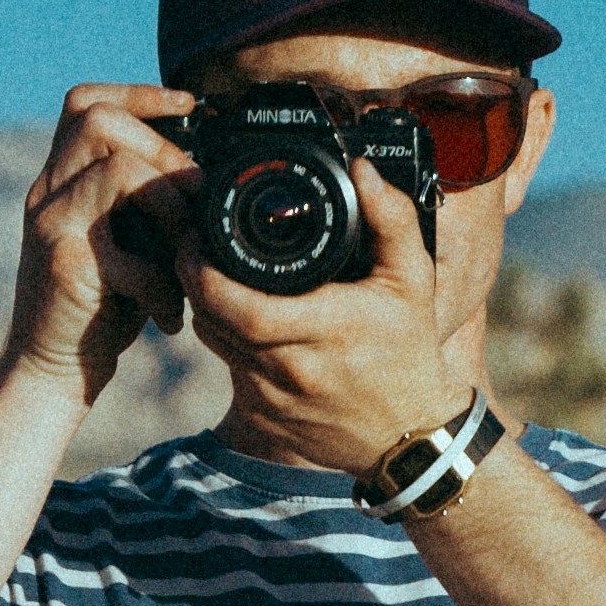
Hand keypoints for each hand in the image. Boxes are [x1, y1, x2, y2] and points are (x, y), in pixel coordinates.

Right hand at [2, 84, 196, 407]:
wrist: (53, 366)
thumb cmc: (101, 301)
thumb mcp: (129, 238)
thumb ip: (148, 200)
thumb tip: (203, 171)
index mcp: (61, 178)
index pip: (85, 102)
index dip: (138, 93)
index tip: (189, 104)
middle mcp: (46, 192)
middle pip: (97, 119)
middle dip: (161, 146)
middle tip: (189, 194)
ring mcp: (50, 226)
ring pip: (115, 170)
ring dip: (167, 203)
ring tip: (184, 245)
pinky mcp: (63, 268)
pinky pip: (127, 254)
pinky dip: (161, 284)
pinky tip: (170, 312)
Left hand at [179, 157, 462, 469]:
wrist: (408, 435)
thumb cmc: (408, 349)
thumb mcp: (412, 279)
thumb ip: (391, 218)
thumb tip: (362, 170)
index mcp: (327, 329)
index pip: (241, 306)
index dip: (205, 273)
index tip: (197, 238)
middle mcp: (293, 370)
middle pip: (214, 320)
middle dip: (193, 279)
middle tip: (192, 246)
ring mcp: (273, 399)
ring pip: (214, 343)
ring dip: (206, 306)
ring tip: (212, 273)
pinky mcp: (263, 419)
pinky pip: (227, 369)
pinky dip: (224, 339)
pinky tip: (237, 315)